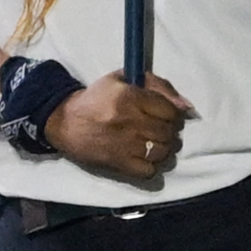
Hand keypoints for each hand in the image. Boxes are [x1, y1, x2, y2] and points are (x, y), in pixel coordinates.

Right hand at [49, 73, 196, 188]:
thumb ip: (158, 86)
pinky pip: (150, 170)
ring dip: (163, 149)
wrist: (62, 121)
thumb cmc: (96, 98)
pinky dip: (151, 165)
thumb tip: (188, 107)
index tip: (166, 116)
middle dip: (169, 132)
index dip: (173, 114)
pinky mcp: (118, 163)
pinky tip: (143, 157)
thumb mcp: (123, 80)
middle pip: (169, 132)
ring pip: (163, 151)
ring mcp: (124, 144)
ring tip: (153, 144)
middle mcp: (129, 120)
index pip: (171, 111)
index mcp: (129, 97)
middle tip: (159, 130)